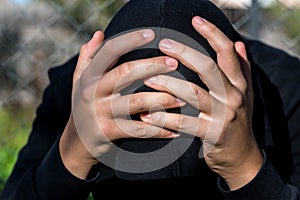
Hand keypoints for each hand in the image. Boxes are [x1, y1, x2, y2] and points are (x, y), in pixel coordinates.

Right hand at [60, 30, 182, 178]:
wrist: (76, 142)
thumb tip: (99, 33)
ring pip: (137, 101)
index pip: (109, 51)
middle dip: (153, 66)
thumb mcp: (79, 81)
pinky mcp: (109, 132)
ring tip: (182, 98)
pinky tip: (174, 129)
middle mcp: (92, 92)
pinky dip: (159, 129)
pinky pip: (139, 130)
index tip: (152, 33)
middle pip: (126, 73)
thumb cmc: (84, 105)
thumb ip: (88, 57)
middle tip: (175, 63)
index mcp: (88, 76)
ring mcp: (100, 113)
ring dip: (163, 99)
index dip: (130, 40)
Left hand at [140, 16, 262, 189]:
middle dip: (184, 54)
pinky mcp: (212, 135)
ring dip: (168, 84)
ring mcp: (224, 116)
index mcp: (239, 84)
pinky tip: (147, 115)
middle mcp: (234, 96)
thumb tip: (238, 43)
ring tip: (148, 79)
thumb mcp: (245, 94)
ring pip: (193, 94)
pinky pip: (185, 123)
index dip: (213, 33)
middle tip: (164, 45)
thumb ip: (242, 69)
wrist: (242, 156)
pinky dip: (164, 118)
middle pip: (208, 68)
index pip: (227, 53)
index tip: (196, 20)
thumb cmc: (238, 121)